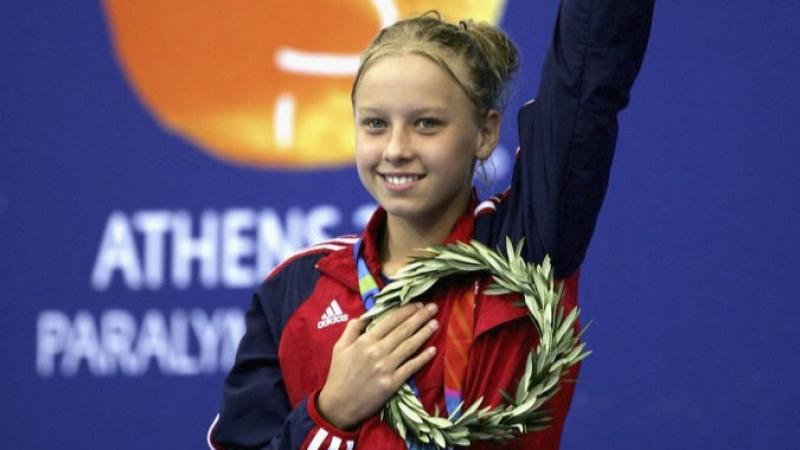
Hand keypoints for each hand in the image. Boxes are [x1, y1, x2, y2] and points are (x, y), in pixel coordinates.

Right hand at [317, 302, 438, 429]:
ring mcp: (385, 368)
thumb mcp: (339, 347)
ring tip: (436, 323)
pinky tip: (433, 350)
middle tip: (433, 307)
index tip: (417, 304)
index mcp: (365, 341)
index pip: (390, 320)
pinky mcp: (391, 383)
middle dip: (420, 317)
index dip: (405, 310)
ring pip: (409, 346)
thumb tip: (365, 316)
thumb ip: (352, 328)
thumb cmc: (339, 374)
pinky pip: (410, 368)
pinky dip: (422, 358)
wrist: (339, 404)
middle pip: (403, 330)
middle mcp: (377, 352)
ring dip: (424, 333)